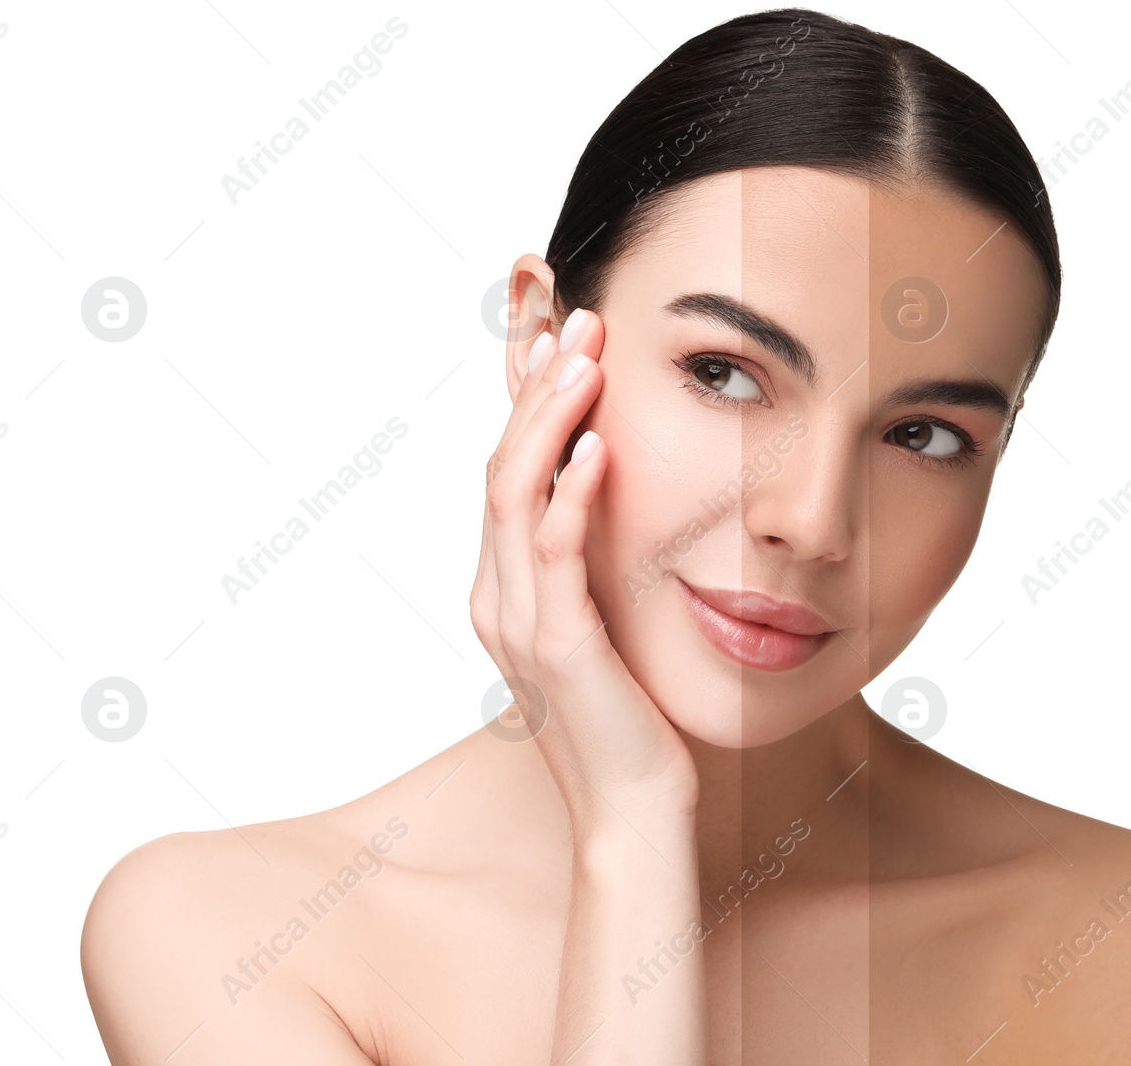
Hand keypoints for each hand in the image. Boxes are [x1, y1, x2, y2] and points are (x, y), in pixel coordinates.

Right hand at [470, 307, 698, 838]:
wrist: (634, 812)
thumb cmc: (631, 718)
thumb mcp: (606, 622)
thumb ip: (592, 563)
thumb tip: (613, 499)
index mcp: (505, 586)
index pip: (506, 468)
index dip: (522, 397)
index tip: (550, 327)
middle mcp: (496, 594)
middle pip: (500, 464)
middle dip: (536, 387)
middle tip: (577, 318)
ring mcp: (517, 620)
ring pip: (514, 494)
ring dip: (551, 418)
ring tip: (585, 356)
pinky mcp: (555, 647)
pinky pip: (554, 553)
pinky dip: (573, 492)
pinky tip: (602, 444)